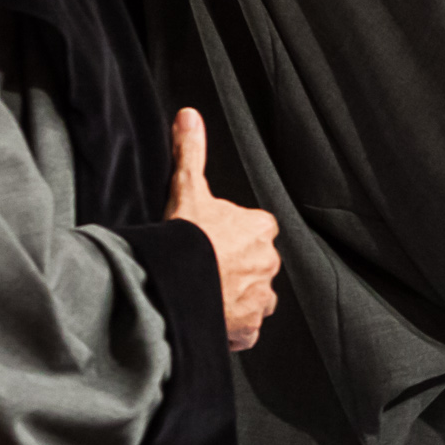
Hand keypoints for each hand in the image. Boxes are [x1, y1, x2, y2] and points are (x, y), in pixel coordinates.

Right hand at [166, 107, 280, 348]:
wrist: (175, 288)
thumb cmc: (185, 239)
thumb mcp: (187, 188)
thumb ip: (191, 151)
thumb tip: (189, 115)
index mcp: (261, 230)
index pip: (253, 230)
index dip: (230, 235)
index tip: (210, 239)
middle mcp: (269, 264)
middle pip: (253, 263)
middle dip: (234, 266)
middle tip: (204, 267)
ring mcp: (261, 299)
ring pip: (252, 296)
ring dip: (234, 296)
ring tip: (204, 292)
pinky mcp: (250, 329)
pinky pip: (244, 327)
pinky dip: (230, 324)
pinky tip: (209, 315)